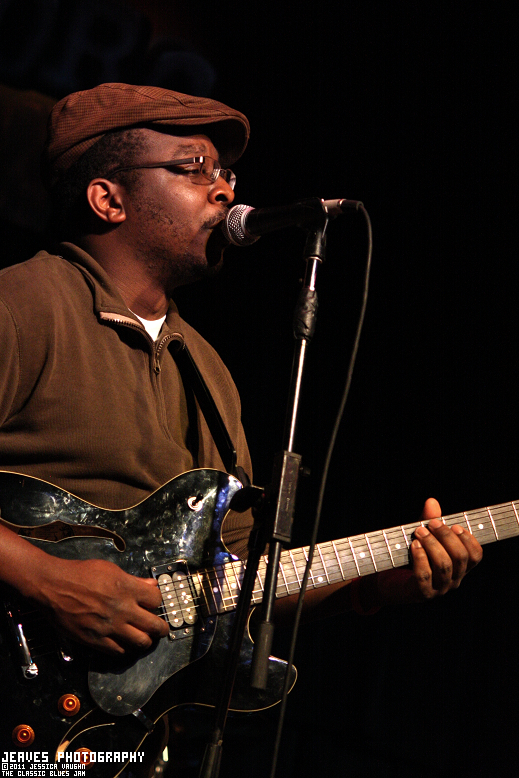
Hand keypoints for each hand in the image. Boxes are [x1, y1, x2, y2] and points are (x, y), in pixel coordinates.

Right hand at [31, 557, 169, 654]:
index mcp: (127, 588)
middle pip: (154, 626)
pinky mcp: (95, 640)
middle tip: (159, 628)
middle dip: (161, 628)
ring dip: (145, 640)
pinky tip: (123, 642)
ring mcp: (109, 626)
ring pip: (141, 642)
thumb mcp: (110, 569)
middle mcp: (121, 609)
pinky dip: (125, 648)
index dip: (157, 602)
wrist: (53, 586)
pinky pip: (119, 651)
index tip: (154, 604)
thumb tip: (150, 585)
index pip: (157, 600)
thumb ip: (133, 580)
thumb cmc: (79, 574)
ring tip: (144, 637)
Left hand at [375, 497, 483, 605]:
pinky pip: (425, 576)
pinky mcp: (422, 593)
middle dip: (446, 537)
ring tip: (419, 532)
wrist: (391, 582)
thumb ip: (429, 521)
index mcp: (459, 567)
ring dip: (432, 544)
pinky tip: (414, 545)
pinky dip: (420, 558)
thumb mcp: (423, 537)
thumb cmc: (413, 557)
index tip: (455, 526)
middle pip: (460, 557)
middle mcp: (453, 579)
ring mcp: (439, 588)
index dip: (468, 540)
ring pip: (443, 565)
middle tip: (431, 523)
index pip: (476, 556)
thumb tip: (432, 501)